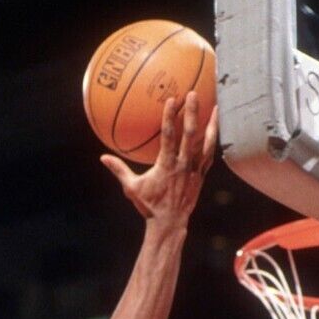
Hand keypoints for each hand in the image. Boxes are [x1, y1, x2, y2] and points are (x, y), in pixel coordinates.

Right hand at [101, 91, 217, 224]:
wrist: (170, 224)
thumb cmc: (149, 206)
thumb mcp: (132, 188)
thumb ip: (119, 170)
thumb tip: (103, 158)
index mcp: (166, 165)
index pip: (168, 136)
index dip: (170, 117)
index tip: (171, 100)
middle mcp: (183, 165)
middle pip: (190, 135)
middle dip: (192, 113)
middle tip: (193, 94)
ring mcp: (195, 171)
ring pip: (206, 143)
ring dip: (211, 124)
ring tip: (216, 106)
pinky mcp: (201, 176)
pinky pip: (210, 155)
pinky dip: (213, 141)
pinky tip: (215, 130)